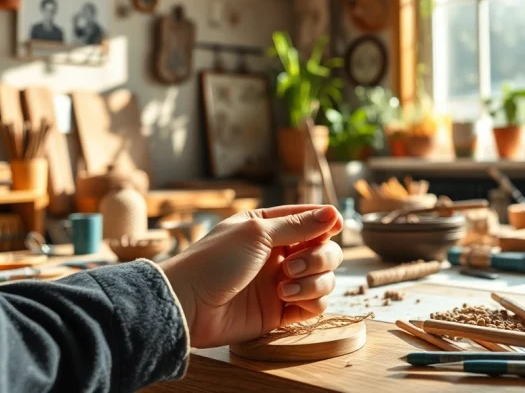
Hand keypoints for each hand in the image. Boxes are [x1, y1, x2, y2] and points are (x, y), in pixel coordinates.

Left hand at [160, 205, 342, 347]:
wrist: (189, 305)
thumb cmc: (215, 261)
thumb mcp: (257, 233)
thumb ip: (298, 225)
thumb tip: (333, 213)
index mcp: (270, 227)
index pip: (311, 219)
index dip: (327, 222)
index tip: (336, 225)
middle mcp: (280, 253)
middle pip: (326, 250)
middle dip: (319, 257)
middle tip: (292, 264)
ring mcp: (283, 283)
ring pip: (325, 278)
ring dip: (313, 281)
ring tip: (283, 287)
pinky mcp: (282, 311)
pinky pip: (316, 305)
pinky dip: (311, 301)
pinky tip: (287, 298)